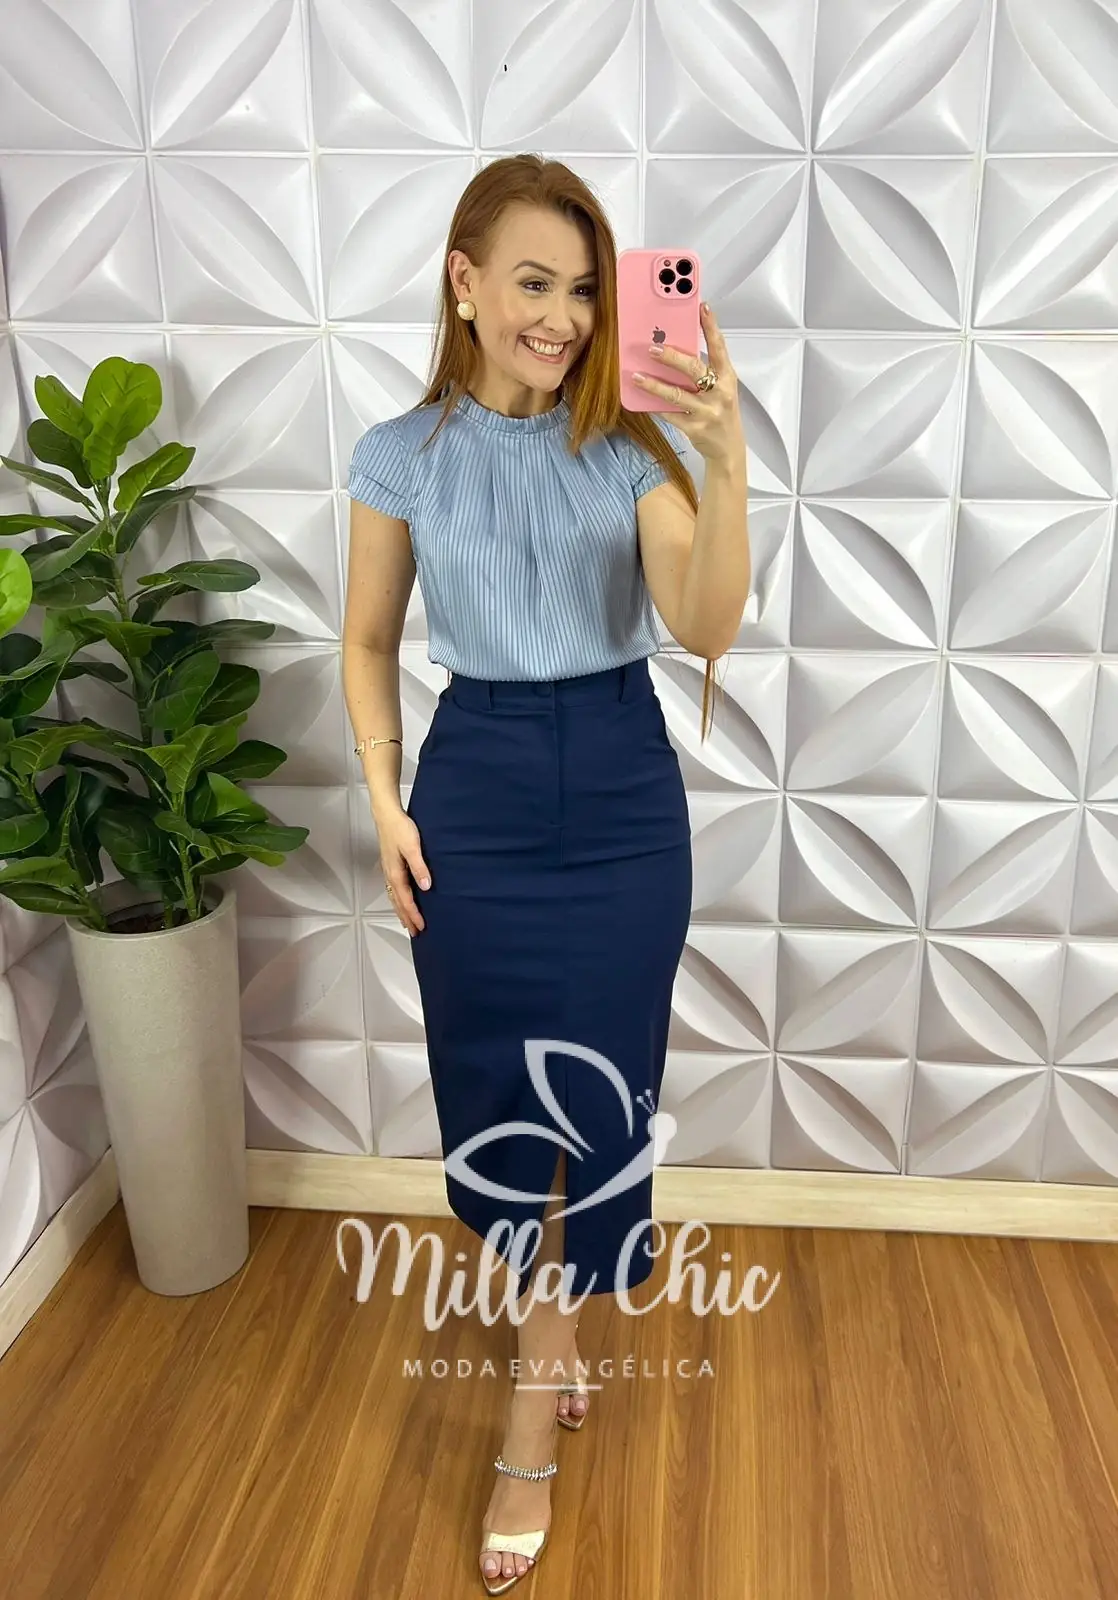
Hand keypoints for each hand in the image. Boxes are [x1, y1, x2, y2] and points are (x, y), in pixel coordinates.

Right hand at [375, 806, 430, 935]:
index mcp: (395, 874)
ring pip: (395, 897)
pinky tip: (401, 900)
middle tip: (415, 932)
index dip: (414, 914)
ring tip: (407, 923)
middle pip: (398, 903)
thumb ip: (419, 867)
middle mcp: (390, 875)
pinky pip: (394, 889)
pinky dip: (398, 900)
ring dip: (401, 911)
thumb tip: (426, 886)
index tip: (421, 927)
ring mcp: (389, 871)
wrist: (387, 815)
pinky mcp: (390, 866)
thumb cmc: (399, 828)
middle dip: (406, 918)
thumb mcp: (413, 847)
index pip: (406, 900)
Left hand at [632, 302, 744, 469]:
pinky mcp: (695, 428)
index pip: (719, 347)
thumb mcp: (721, 388)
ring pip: (677, 395)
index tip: (702, 307)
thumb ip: (705, 370)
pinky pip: (670, 414)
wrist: (728, 448)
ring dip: (654, 385)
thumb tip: (675, 348)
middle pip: (694, 369)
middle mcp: (719, 392)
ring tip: (636, 376)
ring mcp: (707, 411)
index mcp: (727, 377)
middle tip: (652, 347)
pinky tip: (640, 399)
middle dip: (672, 357)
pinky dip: (654, 406)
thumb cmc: (721, 411)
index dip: (711, 326)